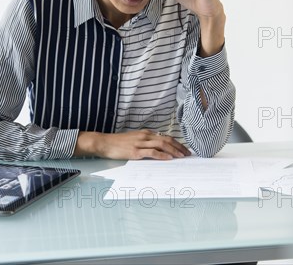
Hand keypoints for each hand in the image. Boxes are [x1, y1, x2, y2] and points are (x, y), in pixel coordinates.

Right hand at [76, 130, 190, 159]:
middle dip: (179, 147)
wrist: (104, 143)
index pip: (165, 137)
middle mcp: (145, 136)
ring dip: (174, 151)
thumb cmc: (118, 142)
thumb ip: (146, 142)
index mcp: (146, 133)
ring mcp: (140, 143)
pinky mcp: (135, 152)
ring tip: (182, 157)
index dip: (177, 143)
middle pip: (166, 140)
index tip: (184, 149)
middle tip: (188, 154)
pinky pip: (152, 153)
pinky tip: (168, 159)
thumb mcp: (134, 139)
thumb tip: (158, 148)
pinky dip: (162, 155)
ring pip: (162, 145)